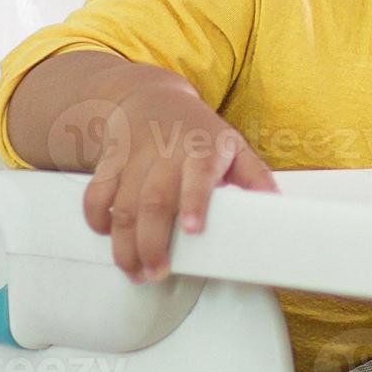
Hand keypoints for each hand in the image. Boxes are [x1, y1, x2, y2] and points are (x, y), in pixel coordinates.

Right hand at [81, 80, 277, 283]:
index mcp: (202, 149)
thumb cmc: (199, 132)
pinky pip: (95, 194)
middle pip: (153, 200)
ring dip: (124, 243)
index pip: (198, 174)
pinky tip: (107, 237)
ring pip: (122, 204)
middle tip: (157, 273)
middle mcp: (165, 153)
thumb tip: (276, 202)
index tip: (192, 230)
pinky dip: (96, 219)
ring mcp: (134, 158)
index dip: (194, 201)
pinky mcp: (109, 164)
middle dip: (152, 242)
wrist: (152, 98)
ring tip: (133, 271)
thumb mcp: (233, 146)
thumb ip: (254, 175)